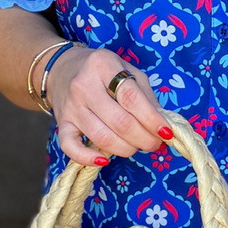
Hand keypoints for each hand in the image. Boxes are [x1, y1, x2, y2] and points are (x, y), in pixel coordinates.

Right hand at [46, 44, 173, 167]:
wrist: (62, 69)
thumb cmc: (102, 72)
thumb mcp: (127, 70)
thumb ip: (145, 95)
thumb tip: (162, 124)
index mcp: (104, 66)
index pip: (132, 98)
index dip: (152, 119)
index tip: (166, 132)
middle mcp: (84, 85)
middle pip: (120, 122)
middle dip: (143, 139)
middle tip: (154, 144)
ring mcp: (71, 106)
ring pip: (102, 137)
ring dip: (126, 149)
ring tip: (136, 147)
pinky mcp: (61, 123)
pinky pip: (70, 147)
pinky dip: (87, 158)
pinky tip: (103, 161)